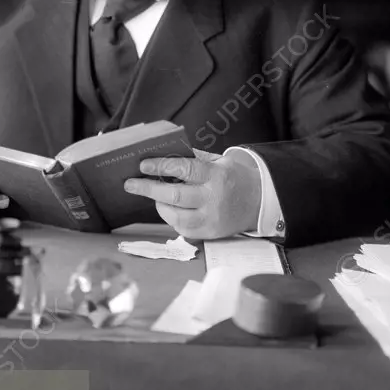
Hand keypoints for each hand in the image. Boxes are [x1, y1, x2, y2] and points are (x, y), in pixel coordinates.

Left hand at [124, 148, 261, 239]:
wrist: (258, 202)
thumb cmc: (233, 177)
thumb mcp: (219, 161)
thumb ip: (193, 158)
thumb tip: (163, 155)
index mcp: (216, 175)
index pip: (185, 169)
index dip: (161, 166)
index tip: (143, 165)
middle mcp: (213, 199)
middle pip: (175, 196)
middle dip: (148, 189)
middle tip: (130, 184)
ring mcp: (211, 219)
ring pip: (175, 216)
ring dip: (157, 205)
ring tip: (150, 196)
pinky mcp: (209, 234)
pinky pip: (182, 229)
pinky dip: (170, 218)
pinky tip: (167, 208)